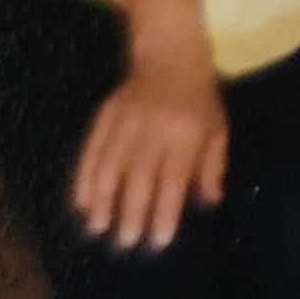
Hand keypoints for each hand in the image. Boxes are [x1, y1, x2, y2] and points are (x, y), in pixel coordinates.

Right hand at [71, 50, 227, 249]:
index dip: (164, 212)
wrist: (170, 56)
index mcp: (186, 135)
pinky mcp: (106, 115)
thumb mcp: (218, 130)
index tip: (159, 241)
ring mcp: (126, 121)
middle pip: (139, 177)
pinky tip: (82, 202)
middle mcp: (154, 129)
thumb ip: (212, 166)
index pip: (172, 180)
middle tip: (126, 242)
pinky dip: (84, 178)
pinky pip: (91, 151)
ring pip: (110, 166)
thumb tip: (209, 202)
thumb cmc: (199, 101)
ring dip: (102, 200)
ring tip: (97, 228)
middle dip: (131, 212)